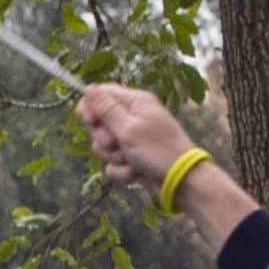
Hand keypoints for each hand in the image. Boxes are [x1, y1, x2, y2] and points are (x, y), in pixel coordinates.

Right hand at [77, 83, 194, 192]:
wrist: (180, 180)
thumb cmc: (157, 150)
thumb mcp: (129, 128)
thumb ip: (106, 110)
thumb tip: (88, 88)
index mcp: (135, 103)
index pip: (102, 94)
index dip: (90, 107)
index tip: (89, 121)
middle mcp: (132, 117)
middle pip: (100, 123)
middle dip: (104, 138)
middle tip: (117, 143)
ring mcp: (131, 138)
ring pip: (104, 146)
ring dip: (113, 156)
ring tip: (131, 159)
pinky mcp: (131, 157)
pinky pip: (112, 163)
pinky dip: (121, 169)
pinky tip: (135, 171)